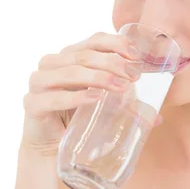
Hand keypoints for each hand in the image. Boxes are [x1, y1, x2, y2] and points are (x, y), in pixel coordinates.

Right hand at [20, 32, 145, 155]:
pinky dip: (76, 97)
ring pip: (70, 71)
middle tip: (134, 76)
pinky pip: (54, 97)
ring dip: (98, 77)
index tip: (137, 56)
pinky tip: (94, 98)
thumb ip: (127, 105)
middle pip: (84, 55)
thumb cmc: (79, 119)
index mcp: (70, 55)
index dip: (117, 43)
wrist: (50, 148)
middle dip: (113, 63)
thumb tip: (157, 118)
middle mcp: (52, 63)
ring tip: (121, 87)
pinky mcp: (32, 105)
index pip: (95, 40)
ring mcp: (39, 83)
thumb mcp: (105, 106)